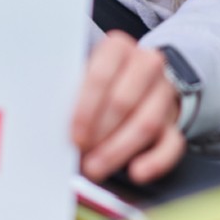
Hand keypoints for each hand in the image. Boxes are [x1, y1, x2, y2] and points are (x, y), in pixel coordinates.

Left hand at [72, 30, 185, 183]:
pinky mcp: (174, 121)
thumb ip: (69, 91)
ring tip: (96, 167)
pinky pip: (172, 144)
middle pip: (123, 101)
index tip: (74, 134)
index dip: (86, 109)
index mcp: (117, 48)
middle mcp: (146, 64)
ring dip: (119, 150)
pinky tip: (137, 171)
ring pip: (147, 123)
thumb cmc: (98, 81)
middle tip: (82, 153)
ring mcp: (163, 92)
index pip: (101, 76)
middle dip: (100, 132)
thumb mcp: (80, 75)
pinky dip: (155, 161)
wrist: (136, 80)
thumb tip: (44, 116)